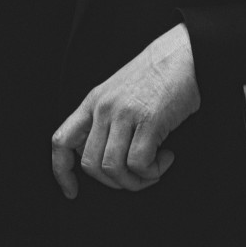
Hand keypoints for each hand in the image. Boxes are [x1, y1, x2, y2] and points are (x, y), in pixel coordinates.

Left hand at [51, 22, 200, 198]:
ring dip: (135, 180)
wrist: (183, 56)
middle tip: (135, 177)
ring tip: (153, 169)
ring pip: (113, 168)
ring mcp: (124, 113)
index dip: (61, 171)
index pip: (62, 141)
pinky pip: (139, 163)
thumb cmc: (156, 77)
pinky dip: (153, 170)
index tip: (71, 191)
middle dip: (113, 182)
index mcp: (92, 102)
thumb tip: (104, 158)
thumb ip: (105, 120)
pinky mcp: (149, 120)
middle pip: (90, 164)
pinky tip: (166, 158)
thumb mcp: (118, 93)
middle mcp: (103, 108)